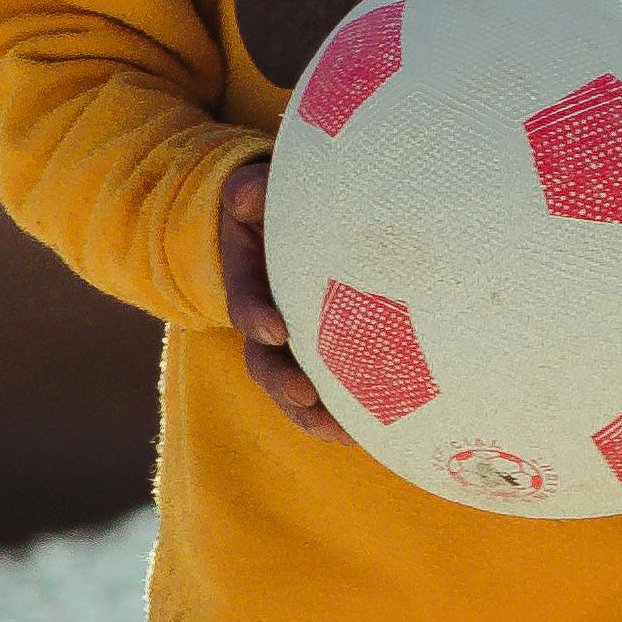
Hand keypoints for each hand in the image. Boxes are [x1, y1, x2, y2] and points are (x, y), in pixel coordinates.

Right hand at [216, 148, 337, 433]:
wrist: (295, 219)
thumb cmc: (279, 200)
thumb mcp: (257, 188)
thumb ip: (251, 187)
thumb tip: (251, 193)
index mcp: (251, 278)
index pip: (247, 299)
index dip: (256, 315)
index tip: (276, 329)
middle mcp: (268, 318)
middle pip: (265, 361)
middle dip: (283, 383)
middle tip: (307, 397)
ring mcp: (294, 344)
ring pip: (295, 387)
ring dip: (315, 413)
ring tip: (344, 434)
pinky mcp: (323, 357)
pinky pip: (330, 392)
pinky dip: (346, 414)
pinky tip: (375, 430)